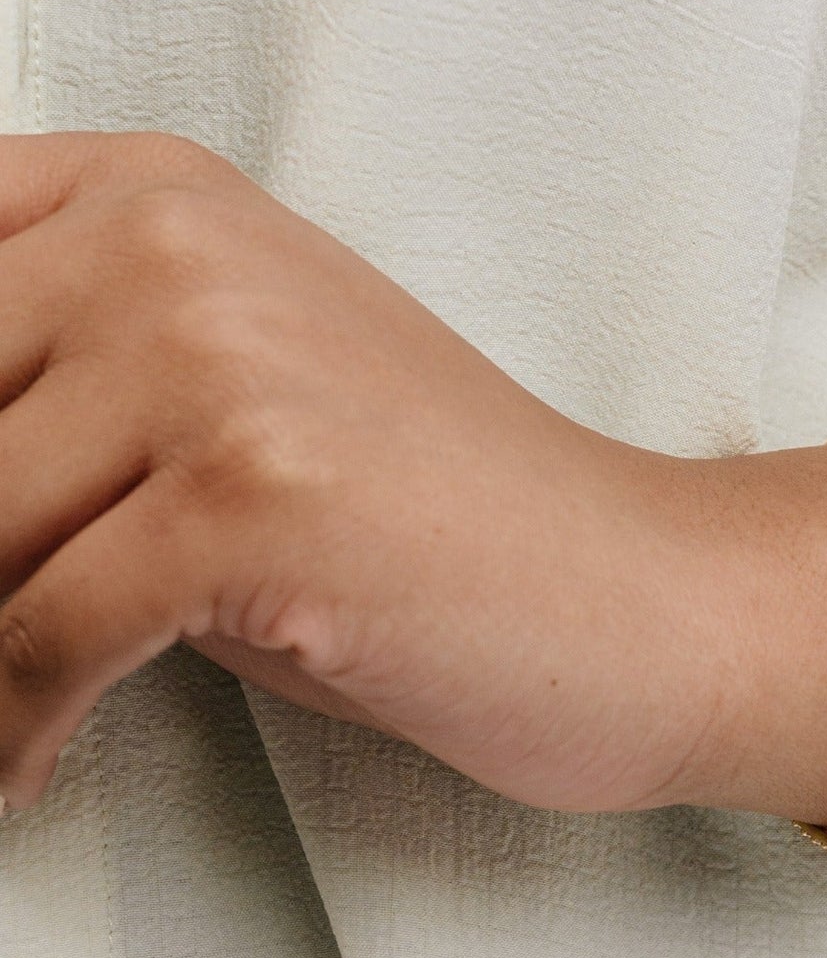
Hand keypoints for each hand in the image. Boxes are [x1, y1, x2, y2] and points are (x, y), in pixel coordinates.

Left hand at [0, 132, 745, 813]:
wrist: (632, 599)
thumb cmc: (436, 524)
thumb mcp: (223, 403)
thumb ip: (58, 398)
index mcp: (154, 195)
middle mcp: (175, 247)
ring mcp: (219, 359)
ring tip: (0, 710)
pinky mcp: (255, 490)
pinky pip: (39, 633)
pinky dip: (12, 727)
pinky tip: (28, 763)